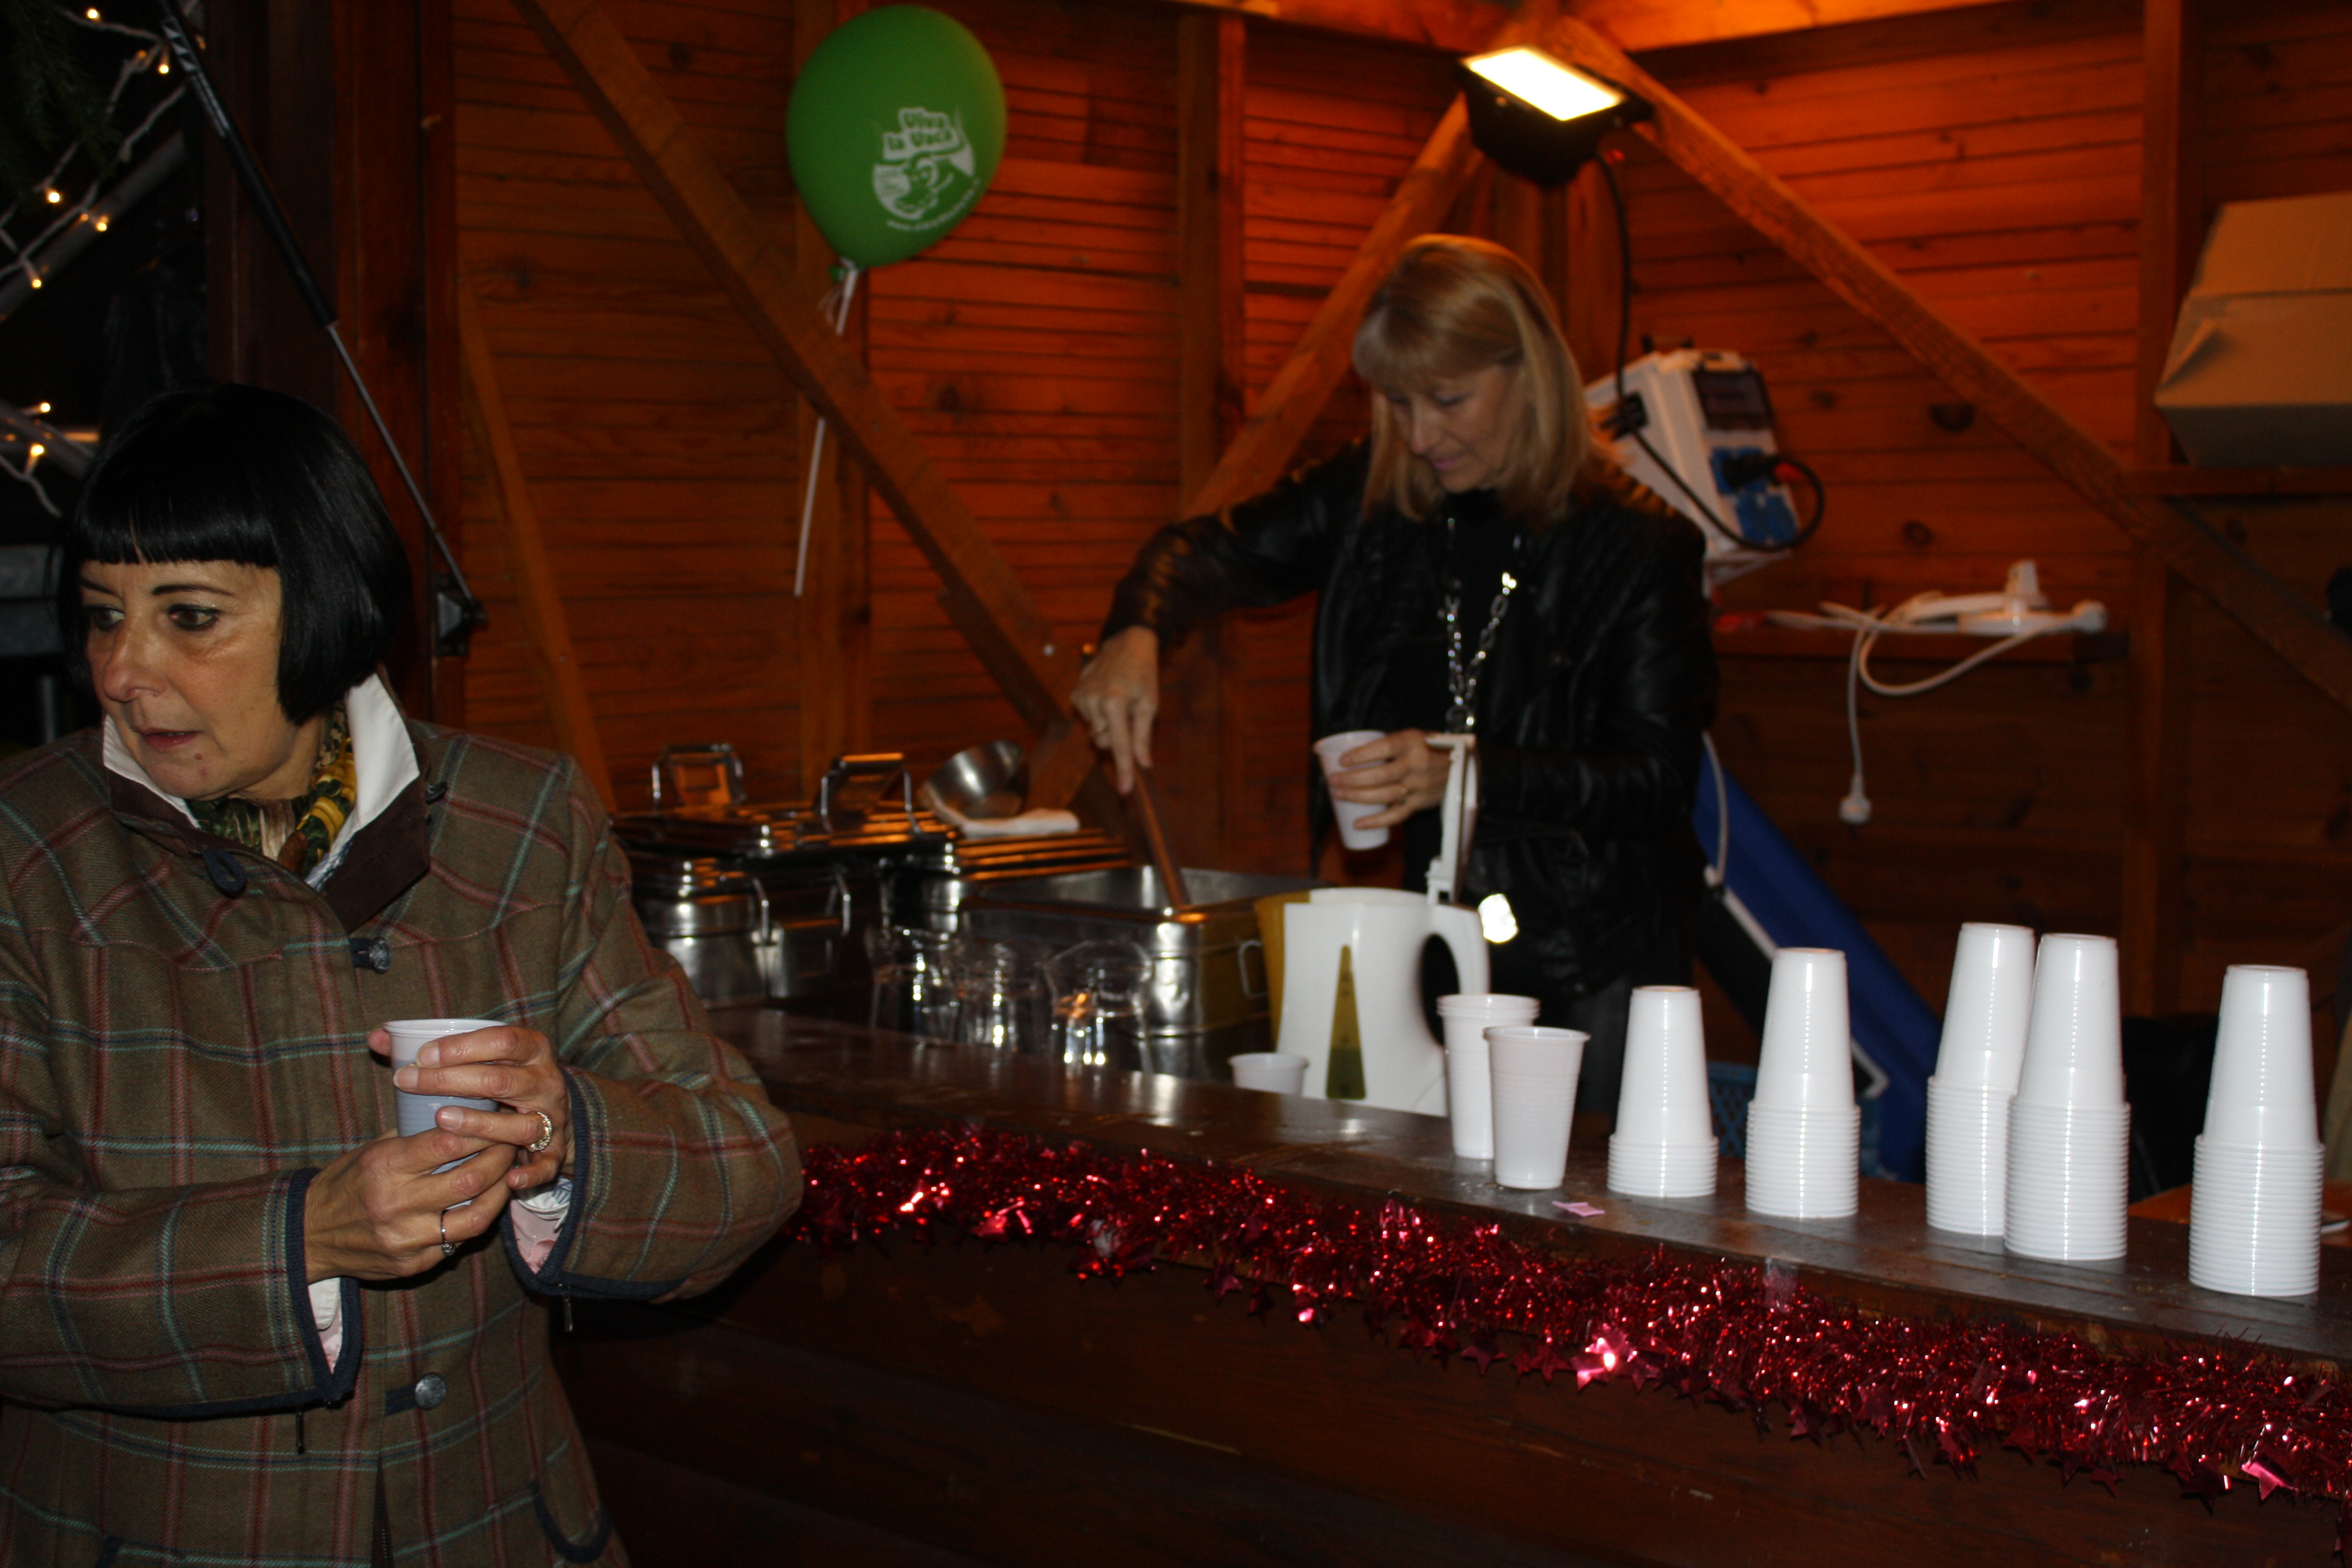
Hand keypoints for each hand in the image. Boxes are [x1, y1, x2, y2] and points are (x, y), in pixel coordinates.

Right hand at [302, 1126, 513, 1282]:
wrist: (309, 1233)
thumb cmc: (346, 1182)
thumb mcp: (372, 1150)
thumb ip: (415, 1135)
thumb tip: (464, 1111)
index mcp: (385, 1166)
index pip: (449, 1142)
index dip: (483, 1128)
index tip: (500, 1116)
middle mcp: (396, 1204)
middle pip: (471, 1178)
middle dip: (501, 1156)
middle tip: (514, 1142)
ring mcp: (406, 1238)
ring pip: (476, 1216)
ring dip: (501, 1192)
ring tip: (510, 1173)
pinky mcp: (413, 1265)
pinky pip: (458, 1242)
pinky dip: (478, 1220)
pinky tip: (487, 1203)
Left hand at [382, 1024, 572, 1192]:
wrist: (551, 1108)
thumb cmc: (501, 1078)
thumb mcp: (481, 1055)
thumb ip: (432, 1048)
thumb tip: (376, 1037)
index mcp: (532, 1049)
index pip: (503, 1040)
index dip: (463, 1046)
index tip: (423, 1055)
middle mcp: (546, 1082)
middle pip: (503, 1080)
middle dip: (454, 1081)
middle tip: (409, 1082)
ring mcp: (552, 1117)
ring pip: (523, 1124)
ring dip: (483, 1124)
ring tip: (442, 1120)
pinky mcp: (555, 1149)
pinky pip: (546, 1164)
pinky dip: (530, 1172)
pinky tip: (508, 1179)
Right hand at [1071, 625, 1160, 794]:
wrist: (1126, 643)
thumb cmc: (1143, 672)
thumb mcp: (1149, 703)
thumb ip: (1143, 735)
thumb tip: (1142, 763)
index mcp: (1114, 702)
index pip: (1119, 745)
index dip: (1123, 769)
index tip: (1125, 790)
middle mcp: (1093, 701)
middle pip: (1106, 742)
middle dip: (1120, 737)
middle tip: (1133, 716)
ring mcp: (1081, 697)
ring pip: (1097, 731)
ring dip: (1111, 724)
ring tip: (1121, 701)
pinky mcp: (1075, 694)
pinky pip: (1090, 719)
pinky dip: (1101, 714)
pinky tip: (1108, 696)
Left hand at [1324, 729, 1453, 829]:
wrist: (1461, 766)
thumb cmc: (1428, 749)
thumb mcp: (1413, 737)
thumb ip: (1389, 745)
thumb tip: (1351, 754)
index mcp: (1413, 742)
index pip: (1384, 747)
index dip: (1362, 755)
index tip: (1342, 760)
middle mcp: (1417, 764)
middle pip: (1380, 775)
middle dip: (1352, 779)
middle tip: (1332, 780)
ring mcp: (1419, 786)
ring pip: (1385, 795)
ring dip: (1358, 796)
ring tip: (1338, 794)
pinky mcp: (1420, 803)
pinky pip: (1396, 815)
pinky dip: (1376, 821)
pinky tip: (1358, 823)